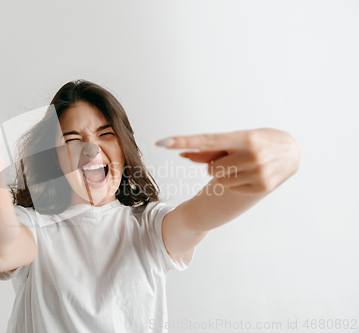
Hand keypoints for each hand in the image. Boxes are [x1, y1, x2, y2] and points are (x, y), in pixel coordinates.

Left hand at [156, 128, 300, 194]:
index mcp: (244, 138)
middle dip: (217, 164)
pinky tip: (250, 175)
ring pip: (219, 179)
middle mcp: (252, 155)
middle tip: (235, 157)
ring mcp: (258, 173)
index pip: (207, 140)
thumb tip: (184, 154)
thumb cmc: (257, 142)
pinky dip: (236, 183)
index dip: (183, 141)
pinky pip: (232, 188)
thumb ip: (210, 148)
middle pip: (211, 168)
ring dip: (225, 174)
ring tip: (243, 165)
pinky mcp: (262, 187)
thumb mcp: (237, 139)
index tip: (162, 142)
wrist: (290, 152)